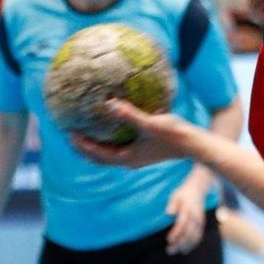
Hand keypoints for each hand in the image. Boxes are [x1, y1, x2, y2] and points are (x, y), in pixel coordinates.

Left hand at [71, 99, 200, 168]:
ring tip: (86, 133)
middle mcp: (130, 160)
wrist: (193, 145)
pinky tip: (112, 127)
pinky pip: (120, 147)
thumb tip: (110, 103)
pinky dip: (110, 141)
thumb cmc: (173, 135)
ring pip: (109, 154)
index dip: (83, 145)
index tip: (70, 133)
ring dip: (96, 146)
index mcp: (127, 158)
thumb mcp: (150, 123)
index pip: (98, 154)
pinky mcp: (144, 151)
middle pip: (100, 157)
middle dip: (85, 148)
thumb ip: (129, 114)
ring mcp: (137, 157)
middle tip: (72, 135)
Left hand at [165, 181, 207, 254]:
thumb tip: (169, 213)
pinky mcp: (202, 224)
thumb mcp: (176, 195)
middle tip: (169, 250)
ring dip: (186, 246)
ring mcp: (200, 221)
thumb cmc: (184, 193)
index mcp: (188, 209)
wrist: (198, 189)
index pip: (182, 224)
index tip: (169, 240)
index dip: (176, 233)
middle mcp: (195, 216)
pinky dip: (193, 244)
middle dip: (180, 243)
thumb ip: (173, 204)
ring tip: (176, 252)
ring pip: (194, 236)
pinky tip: (185, 250)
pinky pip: (199, 236)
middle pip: (189, 233)